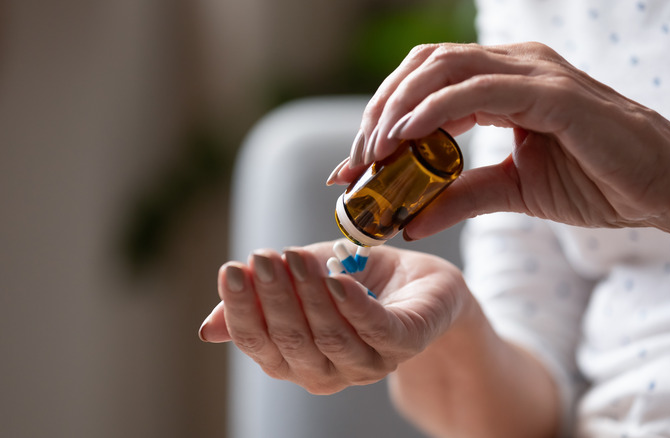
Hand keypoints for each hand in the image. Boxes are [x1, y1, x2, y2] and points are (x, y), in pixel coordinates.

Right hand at [198, 241, 467, 393]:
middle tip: (262, 257)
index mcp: (297, 359)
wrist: (420, 283)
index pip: (259, 343)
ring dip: (309, 296)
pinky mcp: (405, 343)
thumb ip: (263, 300)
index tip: (231, 269)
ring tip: (294, 257)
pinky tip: (337, 280)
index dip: (242, 310)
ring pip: (330, 337)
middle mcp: (330, 370)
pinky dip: (353, 307)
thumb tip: (208, 329)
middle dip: (273, 298)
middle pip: (292, 342)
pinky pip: (376, 331)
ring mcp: (369, 361)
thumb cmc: (356, 282)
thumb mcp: (302, 283)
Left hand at [327, 42, 669, 240]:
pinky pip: (475, 91)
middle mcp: (514, 65)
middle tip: (353, 164)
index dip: (382, 120)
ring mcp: (533, 72)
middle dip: (378, 114)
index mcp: (504, 82)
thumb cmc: (598, 184)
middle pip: (421, 69)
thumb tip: (408, 221)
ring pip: (440, 70)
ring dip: (396, 111)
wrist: (664, 190)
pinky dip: (432, 112)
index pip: (425, 85)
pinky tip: (403, 140)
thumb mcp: (512, 192)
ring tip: (370, 155)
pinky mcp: (551, 92)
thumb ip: (460, 198)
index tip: (352, 167)